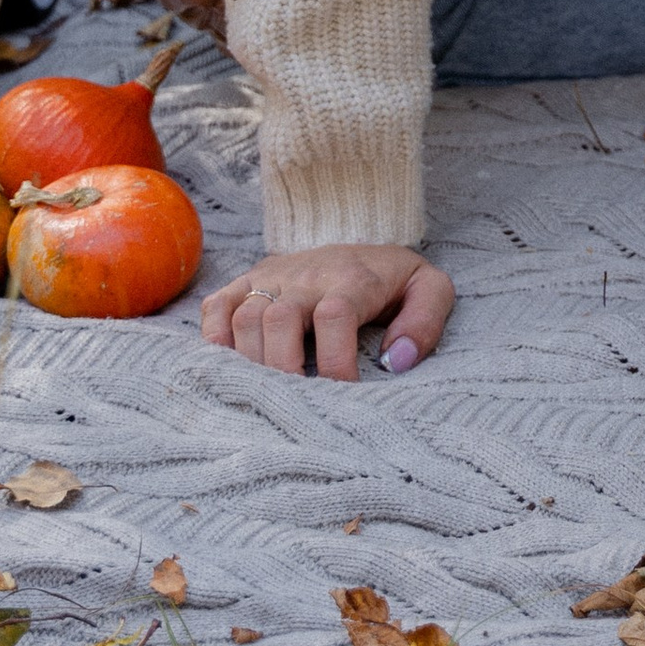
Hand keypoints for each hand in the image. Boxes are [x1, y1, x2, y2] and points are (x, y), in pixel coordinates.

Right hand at [199, 244, 455, 380]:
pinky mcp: (246, 283)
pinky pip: (215, 308)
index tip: (344, 396)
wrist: (360, 240)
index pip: (335, 315)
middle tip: (296, 406)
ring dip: (250, 362)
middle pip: (277, 318)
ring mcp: (270, 278)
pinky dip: (214, 340)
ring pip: (243, 316)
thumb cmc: (394, 281)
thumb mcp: (430, 289)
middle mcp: (305, 275)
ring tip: (266, 398)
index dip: (336, 362)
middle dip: (283, 369)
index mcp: (352, 278)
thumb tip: (397, 362)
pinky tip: (231, 371)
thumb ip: (425, 322)